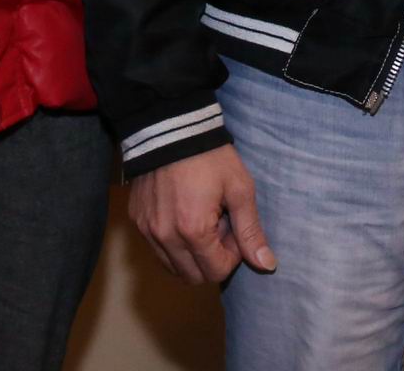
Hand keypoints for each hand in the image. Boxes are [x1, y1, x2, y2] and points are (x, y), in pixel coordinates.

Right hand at [128, 142, 276, 283]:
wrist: (171, 127)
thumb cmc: (210, 156)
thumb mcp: (239, 189)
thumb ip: (250, 231)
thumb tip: (266, 265)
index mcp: (193, 231)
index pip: (217, 272)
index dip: (232, 255)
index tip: (233, 227)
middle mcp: (165, 237)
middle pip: (194, 276)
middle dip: (212, 259)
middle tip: (219, 226)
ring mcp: (147, 230)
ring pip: (173, 268)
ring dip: (192, 255)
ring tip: (201, 221)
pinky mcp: (137, 221)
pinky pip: (157, 250)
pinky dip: (173, 244)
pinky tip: (183, 215)